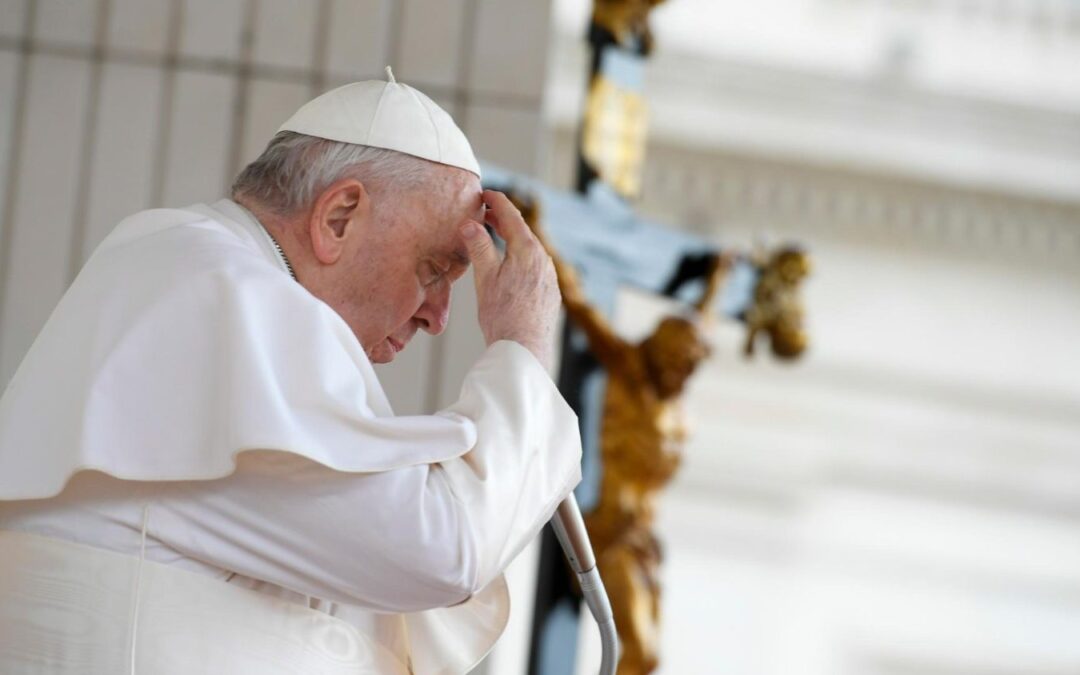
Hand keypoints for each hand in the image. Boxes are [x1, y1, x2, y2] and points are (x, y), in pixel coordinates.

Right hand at [460, 190, 560, 369]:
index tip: (486, 194)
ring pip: (530, 250)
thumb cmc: (501, 316)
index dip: (497, 202)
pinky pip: (536, 267)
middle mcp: (543, 260)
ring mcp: (550, 277)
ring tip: (496, 238)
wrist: (524, 349)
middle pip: (522, 231)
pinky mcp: (550, 293)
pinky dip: (521, 259)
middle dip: (504, 220)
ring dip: (513, 240)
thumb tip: (470, 224)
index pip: (512, 216)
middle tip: (487, 214)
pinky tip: (511, 268)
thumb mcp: (485, 278)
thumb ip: (479, 248)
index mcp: (527, 251)